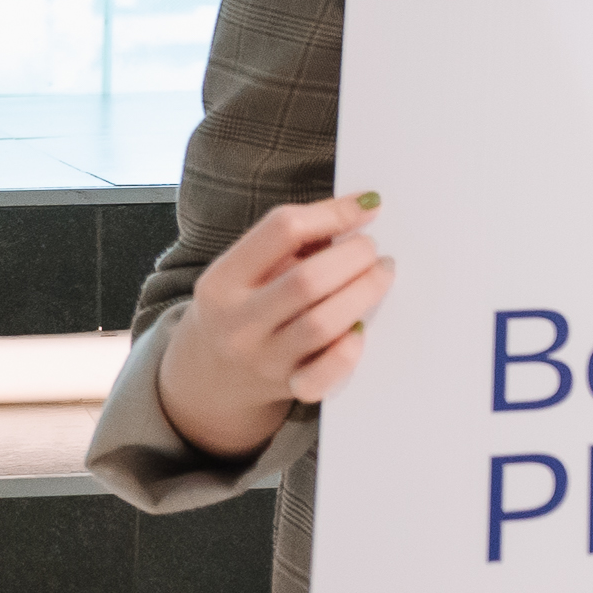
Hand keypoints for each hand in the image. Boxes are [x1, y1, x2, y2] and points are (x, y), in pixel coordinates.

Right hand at [154, 193, 392, 465]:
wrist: (210, 374)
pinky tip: (361, 327)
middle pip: (308, 280)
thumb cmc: (244, 304)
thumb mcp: (246, 270)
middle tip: (374, 249)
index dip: (333, 212)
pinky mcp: (289, 387)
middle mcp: (237, 323)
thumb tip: (360, 211)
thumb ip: (293, 242)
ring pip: (323, 324)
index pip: (282, 230)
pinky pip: (327, 373)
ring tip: (381, 273)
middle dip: (355, 256)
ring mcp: (263, 359)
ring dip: (365, 291)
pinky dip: (351, 348)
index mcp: (222, 281)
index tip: (368, 205)